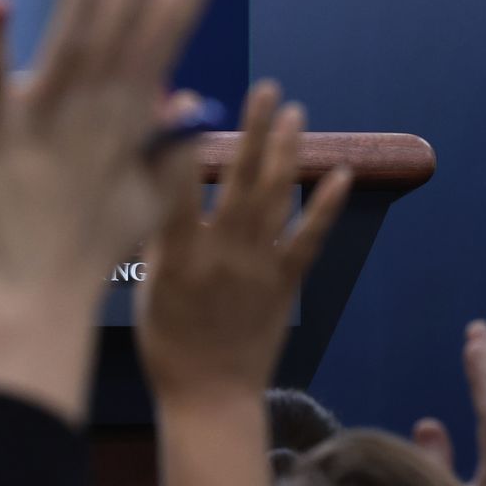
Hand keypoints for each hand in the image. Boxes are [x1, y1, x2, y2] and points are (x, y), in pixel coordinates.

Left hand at [0, 0, 246, 325]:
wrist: (32, 302)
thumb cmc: (85, 253)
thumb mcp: (142, 196)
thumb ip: (167, 143)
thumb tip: (190, 102)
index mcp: (132, 112)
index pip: (175, 19)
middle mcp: (96, 105)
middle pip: (136, 10)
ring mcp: (44, 117)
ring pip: (77, 29)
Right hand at [135, 81, 352, 407]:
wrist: (209, 396)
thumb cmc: (167, 343)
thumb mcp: (147, 288)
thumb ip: (157, 236)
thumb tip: (160, 182)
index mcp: (175, 257)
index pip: (176, 189)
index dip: (182, 144)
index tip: (190, 102)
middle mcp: (218, 256)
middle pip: (237, 181)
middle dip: (253, 132)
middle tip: (266, 89)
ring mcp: (255, 269)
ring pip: (273, 200)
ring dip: (286, 153)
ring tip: (295, 111)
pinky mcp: (284, 284)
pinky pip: (307, 239)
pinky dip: (323, 206)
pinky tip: (338, 174)